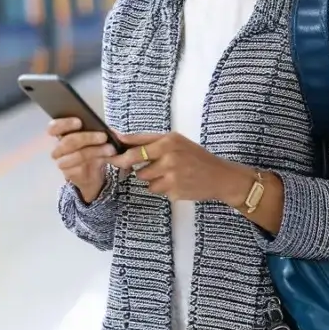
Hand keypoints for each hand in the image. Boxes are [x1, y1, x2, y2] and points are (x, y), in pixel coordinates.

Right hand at [47, 117, 115, 202]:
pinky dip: (96, 160)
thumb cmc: (90, 149)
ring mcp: (62, 162)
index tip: (79, 122)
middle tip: (104, 136)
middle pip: (68, 141)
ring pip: (77, 155)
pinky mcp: (69, 173)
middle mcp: (58, 148)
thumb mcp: (94, 137)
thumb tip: (109, 130)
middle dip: (87, 137)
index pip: (54, 127)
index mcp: (60, 134)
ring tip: (111, 149)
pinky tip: (106, 157)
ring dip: (96, 150)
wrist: (91, 174)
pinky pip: (82, 167)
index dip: (64, 124)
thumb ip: (96, 130)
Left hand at [108, 131, 248, 203]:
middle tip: (122, 165)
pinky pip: (155, 190)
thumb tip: (122, 138)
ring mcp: (171, 175)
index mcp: (169, 140)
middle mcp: (169, 156)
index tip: (109, 151)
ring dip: (149, 178)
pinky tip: (174, 183)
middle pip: (136, 162)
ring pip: (144, 178)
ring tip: (166, 173)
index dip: (120, 149)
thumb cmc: (196, 157)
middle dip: (126, 164)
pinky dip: (160, 188)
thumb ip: (150, 140)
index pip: (137, 144)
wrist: (220, 176)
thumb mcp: (177, 141)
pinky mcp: (173, 191)